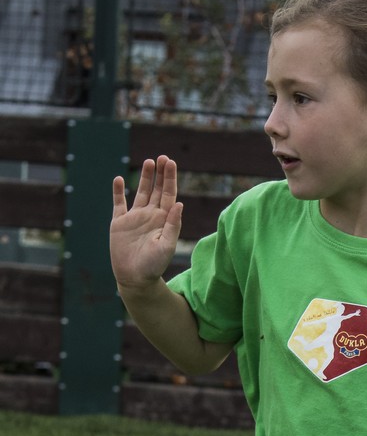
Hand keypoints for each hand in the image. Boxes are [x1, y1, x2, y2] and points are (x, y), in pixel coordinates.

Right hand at [110, 155, 183, 289]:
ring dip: (145, 178)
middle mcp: (150, 216)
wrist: (135, 279)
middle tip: (162, 157)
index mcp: (164, 220)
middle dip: (160, 174)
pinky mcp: (119, 223)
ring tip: (149, 162)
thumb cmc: (154, 266)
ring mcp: (135, 218)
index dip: (170, 178)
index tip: (171, 162)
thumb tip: (179, 203)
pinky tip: (119, 179)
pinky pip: (119, 204)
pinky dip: (118, 192)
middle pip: (157, 190)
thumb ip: (173, 225)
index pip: (169, 194)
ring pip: (141, 193)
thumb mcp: (167, 245)